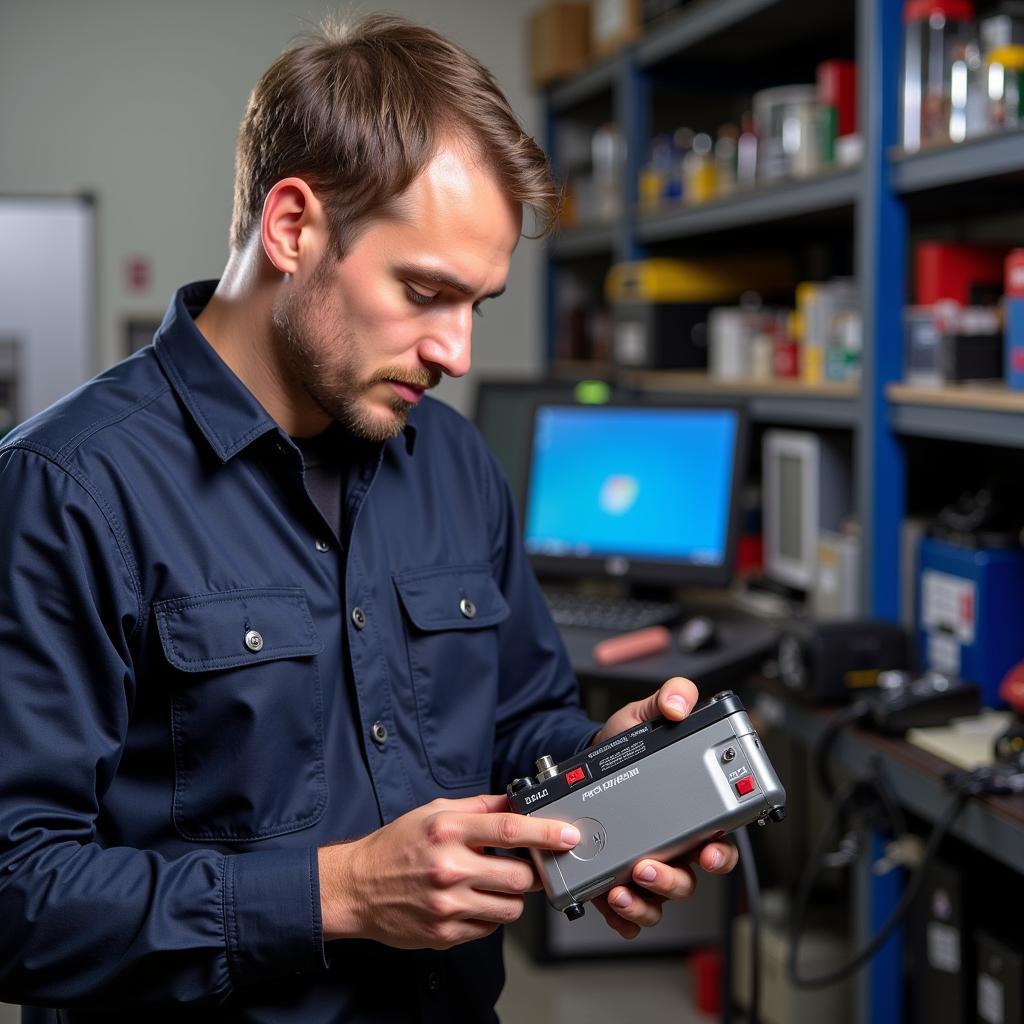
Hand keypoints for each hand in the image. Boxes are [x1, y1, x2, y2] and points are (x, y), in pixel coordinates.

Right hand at [317, 794, 579, 948]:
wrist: (356, 887)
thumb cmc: (395, 846)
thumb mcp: (434, 812)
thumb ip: (478, 807)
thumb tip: (515, 801)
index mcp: (448, 831)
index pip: (510, 830)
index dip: (545, 833)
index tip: (568, 835)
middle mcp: (449, 868)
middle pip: (519, 876)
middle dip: (530, 872)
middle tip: (524, 865)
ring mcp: (448, 905)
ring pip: (509, 907)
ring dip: (511, 896)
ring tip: (493, 883)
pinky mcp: (445, 934)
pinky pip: (488, 927)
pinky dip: (488, 914)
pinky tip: (471, 900)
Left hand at [590, 676, 739, 939]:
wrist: (582, 760)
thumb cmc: (623, 744)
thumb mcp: (644, 713)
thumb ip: (670, 697)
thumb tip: (681, 703)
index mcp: (691, 810)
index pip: (720, 839)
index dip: (720, 852)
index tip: (708, 850)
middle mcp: (675, 843)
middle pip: (692, 877)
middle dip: (675, 880)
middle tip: (651, 865)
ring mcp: (648, 862)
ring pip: (661, 897)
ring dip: (646, 899)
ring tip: (623, 885)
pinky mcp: (616, 876)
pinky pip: (628, 909)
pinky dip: (622, 914)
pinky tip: (609, 899)